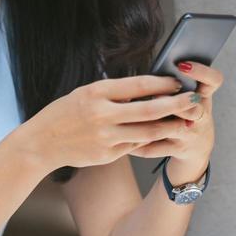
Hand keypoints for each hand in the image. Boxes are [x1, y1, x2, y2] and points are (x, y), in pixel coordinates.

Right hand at [20, 74, 198, 170]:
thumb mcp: (85, 94)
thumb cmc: (64, 113)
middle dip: (176, 105)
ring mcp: (105, 137)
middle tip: (194, 100)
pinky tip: (161, 135)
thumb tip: (146, 88)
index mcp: (97, 93)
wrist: (41, 143)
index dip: (162, 83)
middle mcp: (102, 115)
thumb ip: (113, 93)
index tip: (178, 81)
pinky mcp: (107, 155)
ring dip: (169, 126)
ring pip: (147, 132)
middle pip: (149, 110)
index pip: (138, 85)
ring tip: (185, 121)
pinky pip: (134, 145)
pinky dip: (149, 140)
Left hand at [132, 61, 220, 180]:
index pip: (213, 81)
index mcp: (204, 96)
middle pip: (192, 109)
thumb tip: (151, 71)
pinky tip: (121, 137)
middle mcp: (201, 116)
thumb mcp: (190, 95)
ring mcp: (190, 135)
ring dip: (149, 122)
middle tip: (155, 93)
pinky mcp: (178, 150)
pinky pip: (154, 147)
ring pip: (170, 129)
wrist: (198, 146)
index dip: (202, 72)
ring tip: (129, 114)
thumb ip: (175, 84)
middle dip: (172, 102)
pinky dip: (136, 143)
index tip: (182, 65)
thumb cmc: (188, 112)